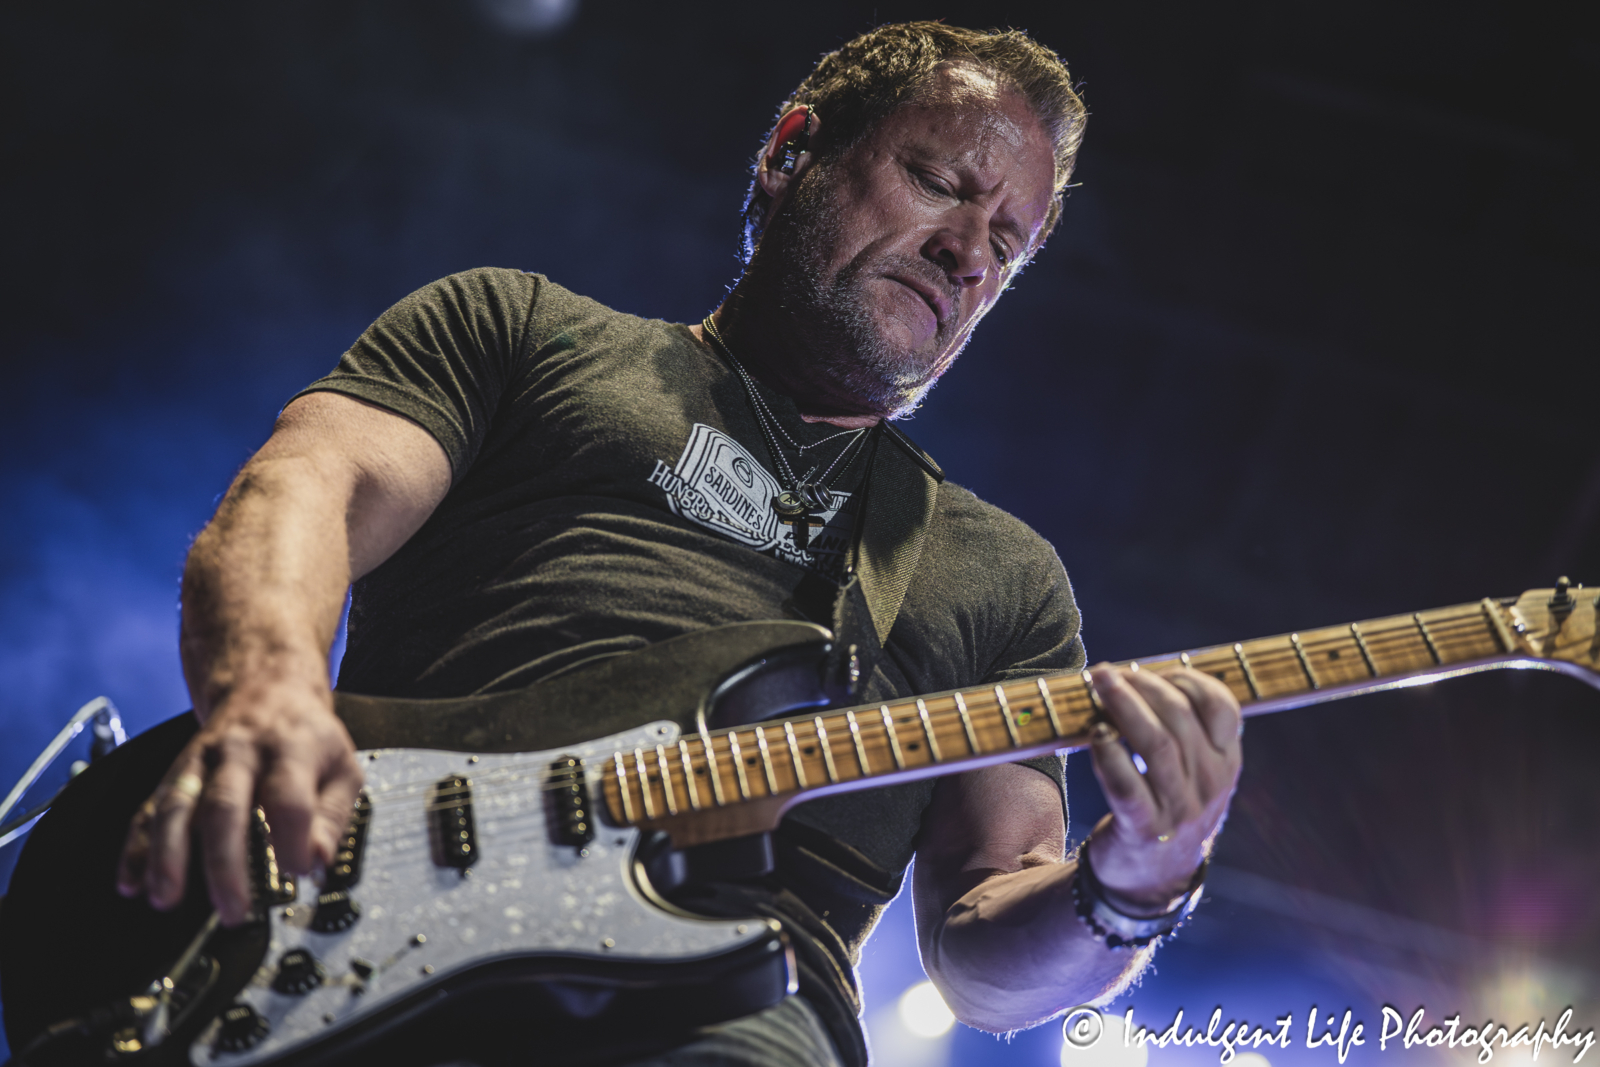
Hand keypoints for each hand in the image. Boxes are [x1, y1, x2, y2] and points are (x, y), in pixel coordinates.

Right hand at [116, 679, 363, 924]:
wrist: (266, 689)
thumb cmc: (307, 737)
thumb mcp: (342, 767)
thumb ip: (333, 817)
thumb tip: (317, 863)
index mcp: (290, 748)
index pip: (288, 797)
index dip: (292, 839)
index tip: (297, 872)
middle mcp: (239, 752)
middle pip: (224, 805)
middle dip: (224, 863)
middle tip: (232, 908)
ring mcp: (200, 761)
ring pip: (177, 805)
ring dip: (168, 856)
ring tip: (167, 897)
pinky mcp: (174, 774)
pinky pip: (149, 809)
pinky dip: (136, 848)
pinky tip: (132, 880)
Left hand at [1084, 663, 1241, 913]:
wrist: (1154, 877)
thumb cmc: (1166, 804)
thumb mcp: (1192, 769)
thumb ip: (1180, 727)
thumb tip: (1135, 675)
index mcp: (1226, 761)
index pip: (1223, 707)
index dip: (1186, 679)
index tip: (1151, 671)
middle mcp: (1210, 784)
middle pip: (1180, 718)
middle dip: (1142, 686)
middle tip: (1107, 672)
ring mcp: (1180, 809)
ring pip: (1156, 745)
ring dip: (1123, 708)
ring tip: (1098, 687)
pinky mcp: (1146, 830)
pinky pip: (1127, 786)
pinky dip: (1109, 756)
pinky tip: (1094, 734)